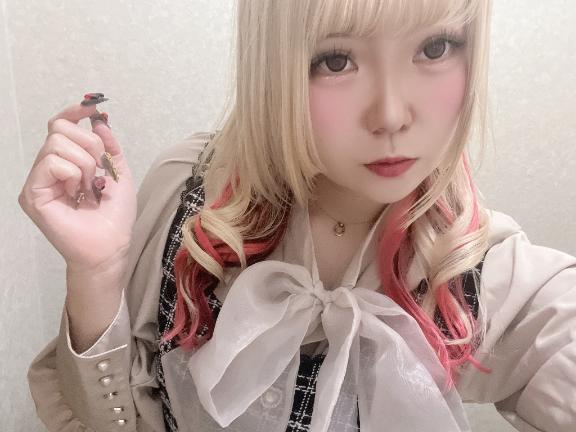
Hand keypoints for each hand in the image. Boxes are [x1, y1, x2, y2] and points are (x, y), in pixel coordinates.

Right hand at [18, 95, 136, 273]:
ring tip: (88, 188)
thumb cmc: (115, 216)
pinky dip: (73, 173)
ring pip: (56, 144)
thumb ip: (109, 147)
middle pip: (59, 129)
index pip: (60, 126)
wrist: (111, 246)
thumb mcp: (119, 173)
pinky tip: (77, 192)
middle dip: (88, 145)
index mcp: (66, 162)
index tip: (93, 109)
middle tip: (97, 172)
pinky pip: (52, 163)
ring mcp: (37, 181)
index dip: (74, 113)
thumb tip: (99, 120)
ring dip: (84, 164)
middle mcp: (47, 168)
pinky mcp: (32, 193)